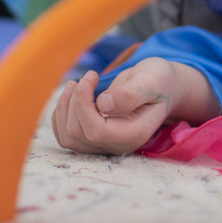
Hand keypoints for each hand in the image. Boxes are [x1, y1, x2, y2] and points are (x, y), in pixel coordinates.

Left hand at [50, 58, 220, 155]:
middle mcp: (118, 146)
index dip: (83, 104)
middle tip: (88, 76)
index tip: (92, 76)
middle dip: (74, 100)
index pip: (95, 131)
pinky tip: (73, 96)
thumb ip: (131, 93)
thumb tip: (103, 104)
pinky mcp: (94, 140)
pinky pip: (65, 136)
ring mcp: (104, 145)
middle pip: (77, 133)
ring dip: (63, 107)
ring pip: (67, 137)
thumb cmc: (158, 81)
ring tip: (76, 83)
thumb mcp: (151, 80)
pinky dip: (61, 114)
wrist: (160, 87)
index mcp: (134, 135)